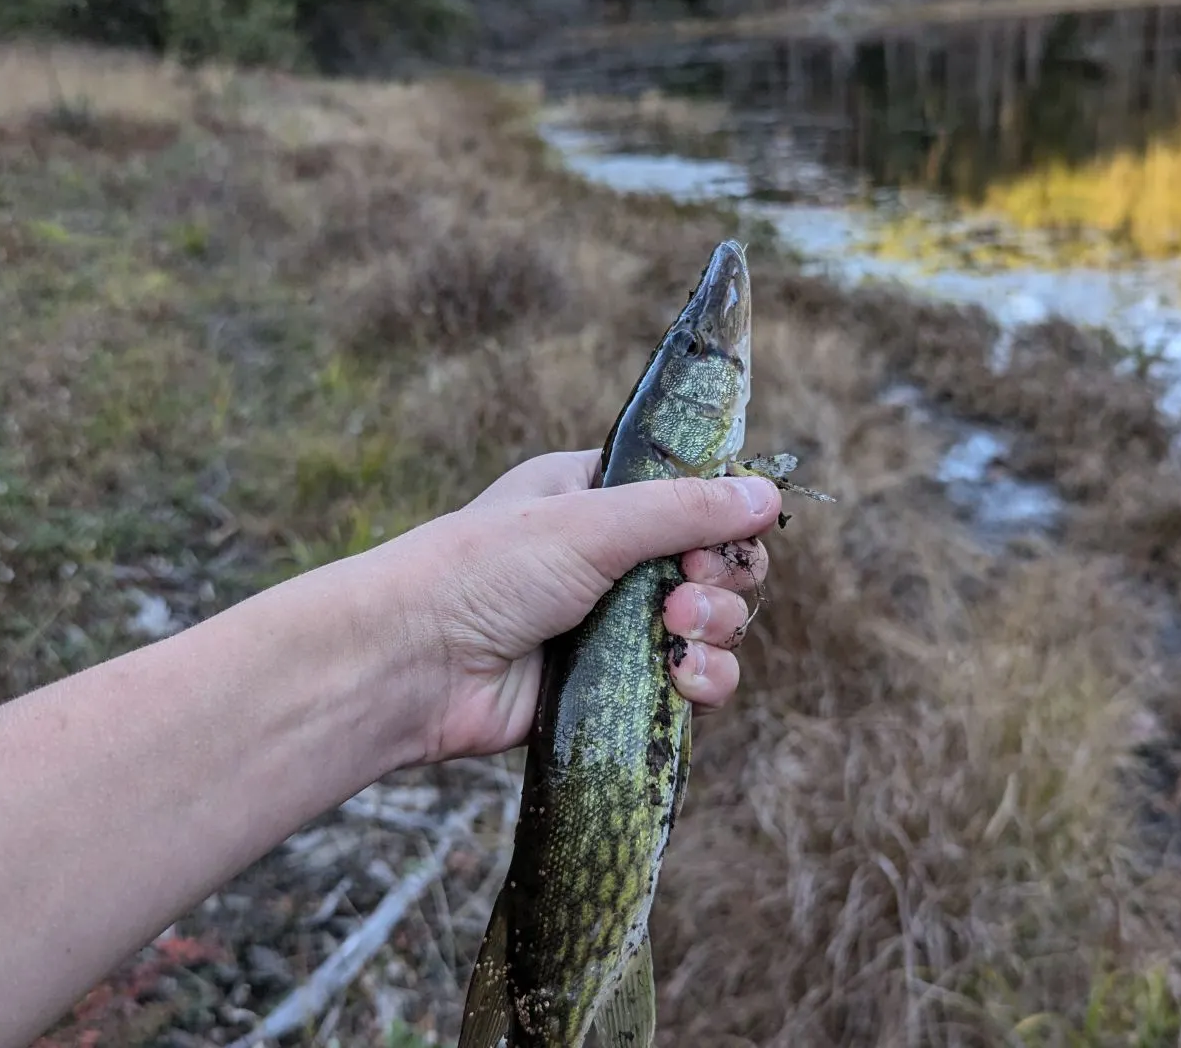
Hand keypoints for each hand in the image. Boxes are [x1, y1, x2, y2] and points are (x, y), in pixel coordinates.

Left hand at [373, 450, 778, 764]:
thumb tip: (768, 492)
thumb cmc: (485, 571)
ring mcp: (613, 624)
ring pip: (712, 626)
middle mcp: (612, 556)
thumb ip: (685, 509)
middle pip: (716, 564)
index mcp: (600, 495)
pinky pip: (689, 684)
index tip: (718, 541)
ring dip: (716, 632)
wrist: (412, 664)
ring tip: (674, 635)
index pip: (694, 498)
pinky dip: (702, 682)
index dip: (723, 521)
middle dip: (721, 582)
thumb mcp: (592, 522)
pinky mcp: (614, 688)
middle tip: (684, 596)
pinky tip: (681, 682)